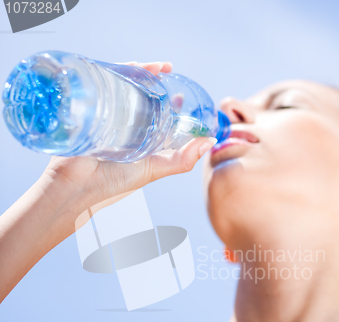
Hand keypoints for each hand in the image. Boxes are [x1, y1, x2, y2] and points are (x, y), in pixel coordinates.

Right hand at [42, 61, 216, 211]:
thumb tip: (210, 142)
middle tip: (168, 70)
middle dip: (155, 81)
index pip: (158, 115)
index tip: (183, 93)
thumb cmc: (111, 182)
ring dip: (140, 73)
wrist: (75, 185)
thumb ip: (181, 160)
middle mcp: (124, 125)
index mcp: (139, 139)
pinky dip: (119, 72)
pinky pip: (106, 85)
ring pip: (126, 87)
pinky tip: (133, 66)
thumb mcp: (153, 170)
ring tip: (157, 67)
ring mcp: (107, 115)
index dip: (171, 102)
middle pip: (141, 96)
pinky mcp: (91, 107)